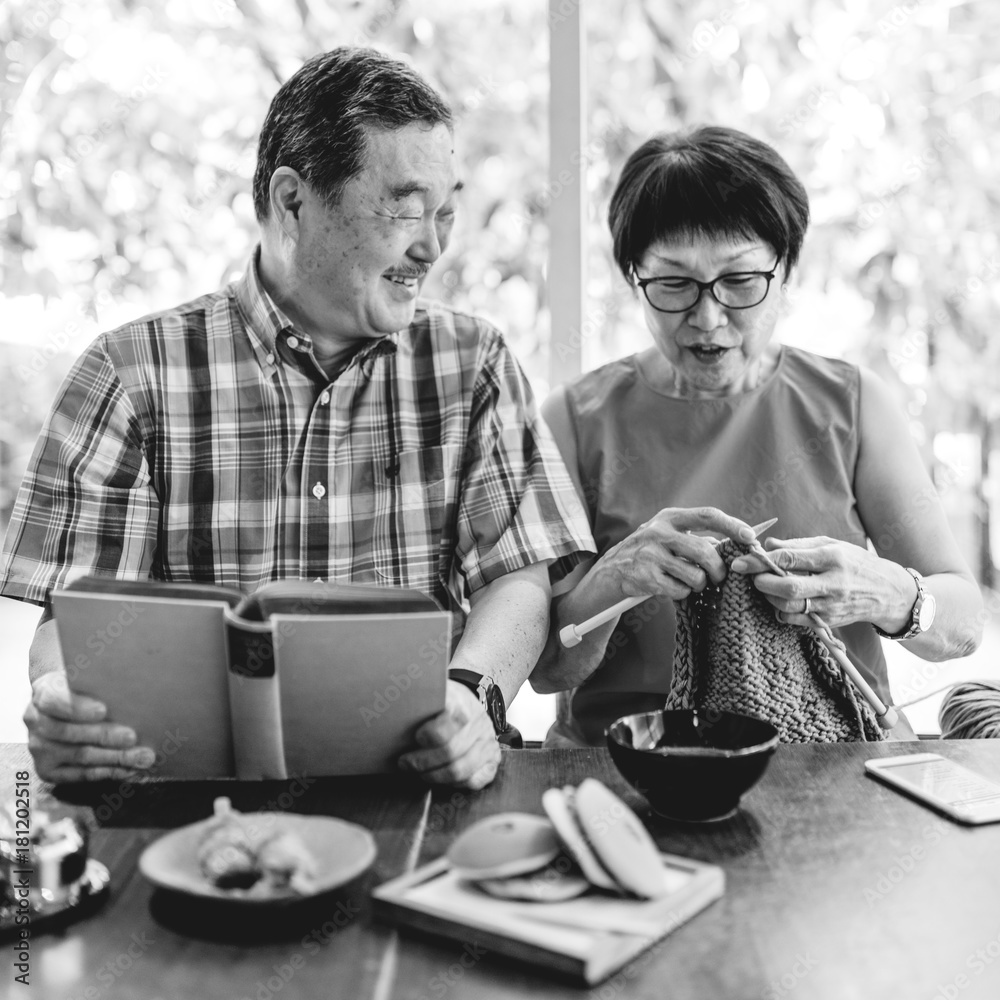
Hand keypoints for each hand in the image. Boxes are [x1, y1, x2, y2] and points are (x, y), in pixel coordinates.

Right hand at [25, 672, 155, 781]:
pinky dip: (109, 771)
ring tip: (142, 757)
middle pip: (70, 732)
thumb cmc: (88, 688)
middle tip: (132, 737)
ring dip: (115, 757)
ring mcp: (40, 747)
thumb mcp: (90, 678)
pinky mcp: (48, 770)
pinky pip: (81, 774)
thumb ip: (102, 681)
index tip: (103, 710)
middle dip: (105, 736)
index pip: (54, 700)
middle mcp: (36, 720)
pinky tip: (130, 769)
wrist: (69, 705)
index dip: (77, 707)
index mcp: (44, 692)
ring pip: (80, 755)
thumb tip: (133, 680)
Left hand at [398, 680, 500, 789]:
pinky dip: (453, 784)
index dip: (430, 735)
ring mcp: (488, 742)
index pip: (450, 721)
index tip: (415, 738)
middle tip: (404, 762)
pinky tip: (439, 777)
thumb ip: (417, 700)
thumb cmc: (441, 702)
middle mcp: (479, 723)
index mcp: (461, 703)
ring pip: (460, 770)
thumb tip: (392, 703)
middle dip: (422, 762)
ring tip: (417, 772)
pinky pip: (474, 781)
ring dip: (433, 776)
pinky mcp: (493, 760)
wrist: (466, 703)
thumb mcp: (430, 693)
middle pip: (451, 752)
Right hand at [599, 506, 756, 601]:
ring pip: (695, 575)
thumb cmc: (650, 552)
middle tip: (720, 578)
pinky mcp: (646, 577)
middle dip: (719, 569)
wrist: (612, 570)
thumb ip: (696, 537)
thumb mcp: (668, 535)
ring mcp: (651, 555)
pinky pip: (680, 590)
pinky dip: (682, 594)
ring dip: (699, 584)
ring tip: (691, 583)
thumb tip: (736, 544)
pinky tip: (673, 588)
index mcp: (669, 518)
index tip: (751, 537)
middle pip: (705, 551)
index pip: (707, 515)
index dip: (732, 526)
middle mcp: (659, 532)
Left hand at [729, 536, 915, 630]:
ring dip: (769, 597)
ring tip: (765, 587)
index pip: (791, 559)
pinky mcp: (829, 621)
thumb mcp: (831, 545)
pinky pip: (796, 620)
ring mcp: (831, 605)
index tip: (742, 561)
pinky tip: (779, 601)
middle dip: (762, 582)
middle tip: (750, 577)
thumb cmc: (855, 562)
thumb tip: (768, 545)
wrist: (888, 592)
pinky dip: (781, 611)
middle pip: (789, 587)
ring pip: (790, 606)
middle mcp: (833, 583)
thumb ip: (798, 545)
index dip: (763, 561)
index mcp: (832, 558)